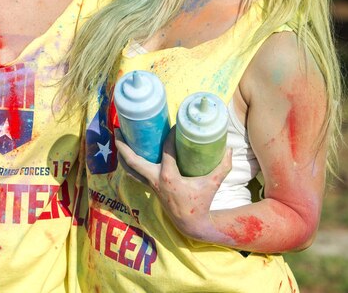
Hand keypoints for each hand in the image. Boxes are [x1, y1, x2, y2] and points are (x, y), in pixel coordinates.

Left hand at [115, 130, 231, 239]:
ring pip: (129, 167)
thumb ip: (223, 167)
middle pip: (133, 160)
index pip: (166, 151)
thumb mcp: (213, 184)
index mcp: (169, 177)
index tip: (174, 124)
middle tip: (118, 129)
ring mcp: (151, 184)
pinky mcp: (150, 187)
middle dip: (123, 145)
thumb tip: (229, 148)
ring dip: (122, 153)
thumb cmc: (201, 203)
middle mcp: (155, 180)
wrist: (190, 223)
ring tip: (118, 137)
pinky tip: (127, 153)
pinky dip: (128, 164)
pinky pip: (134, 173)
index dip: (170, 136)